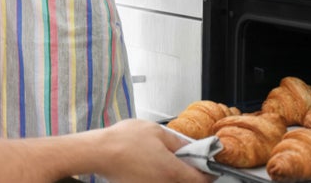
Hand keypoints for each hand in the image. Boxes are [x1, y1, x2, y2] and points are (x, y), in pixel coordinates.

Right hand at [98, 119, 214, 182]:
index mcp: (172, 172)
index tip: (211, 166)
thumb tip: (191, 147)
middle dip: (194, 175)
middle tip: (192, 162)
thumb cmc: (124, 140)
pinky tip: (156, 166)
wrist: (99, 152)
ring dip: (178, 176)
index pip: (202, 180)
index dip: (210, 172)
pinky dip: (163, 178)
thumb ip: (178, 142)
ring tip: (171, 161)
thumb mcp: (157, 132)